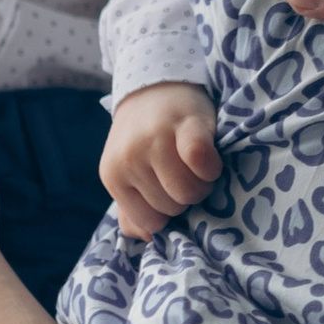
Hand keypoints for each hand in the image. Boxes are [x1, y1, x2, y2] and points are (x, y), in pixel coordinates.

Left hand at [101, 82, 221, 239]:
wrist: (156, 85)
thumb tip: (144, 237)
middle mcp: (129, 158)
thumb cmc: (145, 137)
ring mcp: (155, 140)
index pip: (151, 223)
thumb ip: (131, 208)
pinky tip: (210, 157)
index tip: (171, 190)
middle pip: (173, 208)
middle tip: (185, 173)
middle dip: (186, 196)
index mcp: (112, 175)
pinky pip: (201, 162)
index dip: (168, 212)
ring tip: (198, 168)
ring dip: (202, 185)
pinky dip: (211, 167)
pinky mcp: (185, 124)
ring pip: (188, 192)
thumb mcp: (128, 172)